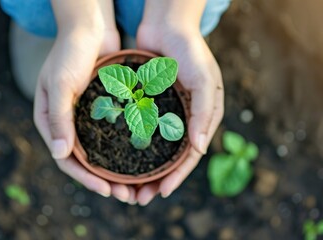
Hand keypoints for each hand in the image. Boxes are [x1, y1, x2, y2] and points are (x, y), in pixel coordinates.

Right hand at [33, 5, 137, 202]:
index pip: (65, 159)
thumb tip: (60, 154)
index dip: (84, 178)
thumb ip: (59, 118)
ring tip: (138, 184)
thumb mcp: (61, 85)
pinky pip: (115, 134)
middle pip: (86, 161)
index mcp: (51, 121)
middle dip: (105, 180)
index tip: (105, 189)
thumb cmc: (70, 53)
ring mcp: (87, 117)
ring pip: (103, 151)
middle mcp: (68, 123)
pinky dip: (126, 148)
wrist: (90, 28)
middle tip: (127, 195)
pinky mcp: (105, 109)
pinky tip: (143, 158)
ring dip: (119, 169)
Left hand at [134, 24, 223, 204]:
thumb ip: (204, 113)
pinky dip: (131, 145)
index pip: (190, 155)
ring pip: (153, 148)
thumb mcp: (203, 80)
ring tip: (127, 186)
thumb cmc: (189, 50)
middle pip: (170, 157)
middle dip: (156, 179)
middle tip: (139, 197)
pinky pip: (139, 130)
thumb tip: (197, 151)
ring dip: (141, 168)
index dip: (177, 176)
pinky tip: (118, 157)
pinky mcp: (147, 104)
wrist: (166, 24)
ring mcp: (165, 112)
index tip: (161, 192)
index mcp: (202, 116)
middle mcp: (184, 118)